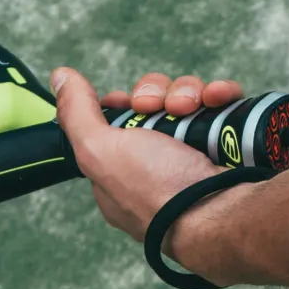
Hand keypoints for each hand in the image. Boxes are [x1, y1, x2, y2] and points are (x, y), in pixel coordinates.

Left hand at [50, 68, 246, 244]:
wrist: (220, 212)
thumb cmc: (154, 191)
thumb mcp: (99, 151)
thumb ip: (76, 113)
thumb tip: (60, 75)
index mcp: (121, 174)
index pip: (117, 126)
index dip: (123, 106)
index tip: (130, 102)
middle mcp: (157, 167)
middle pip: (153, 107)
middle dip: (157, 95)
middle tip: (160, 107)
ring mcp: (195, 157)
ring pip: (187, 101)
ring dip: (188, 93)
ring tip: (192, 107)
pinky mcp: (228, 146)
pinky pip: (221, 107)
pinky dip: (220, 97)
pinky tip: (217, 99)